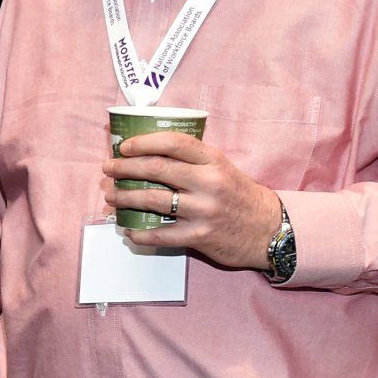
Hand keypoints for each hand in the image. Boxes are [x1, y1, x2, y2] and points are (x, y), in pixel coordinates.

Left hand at [101, 132, 282, 270]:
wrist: (269, 229)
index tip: (124, 147)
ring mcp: (203, 210)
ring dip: (125, 197)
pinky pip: (160, 234)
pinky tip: (128, 230)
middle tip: (108, 169)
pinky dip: (140, 233)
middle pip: (156, 169)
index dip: (144, 142)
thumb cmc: (238, 196)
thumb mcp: (221, 168)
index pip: (173, 143)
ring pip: (153, 200)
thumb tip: (148, 156)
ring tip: (111, 196)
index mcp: (213, 160)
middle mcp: (208, 182)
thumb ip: (192, 161)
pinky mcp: (199, 235)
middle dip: (125, 168)